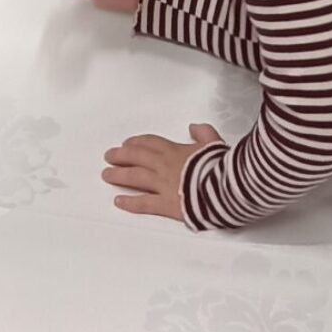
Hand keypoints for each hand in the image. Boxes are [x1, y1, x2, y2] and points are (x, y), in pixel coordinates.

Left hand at [102, 123, 222, 219]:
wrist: (224, 187)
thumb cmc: (221, 166)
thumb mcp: (214, 143)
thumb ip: (203, 133)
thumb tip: (194, 127)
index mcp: (176, 151)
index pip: (150, 143)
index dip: (136, 143)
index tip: (127, 144)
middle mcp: (165, 166)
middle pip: (136, 157)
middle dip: (120, 156)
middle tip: (109, 156)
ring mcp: (163, 185)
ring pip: (135, 177)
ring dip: (119, 175)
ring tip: (106, 174)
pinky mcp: (166, 204)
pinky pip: (143, 202)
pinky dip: (130, 202)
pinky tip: (119, 201)